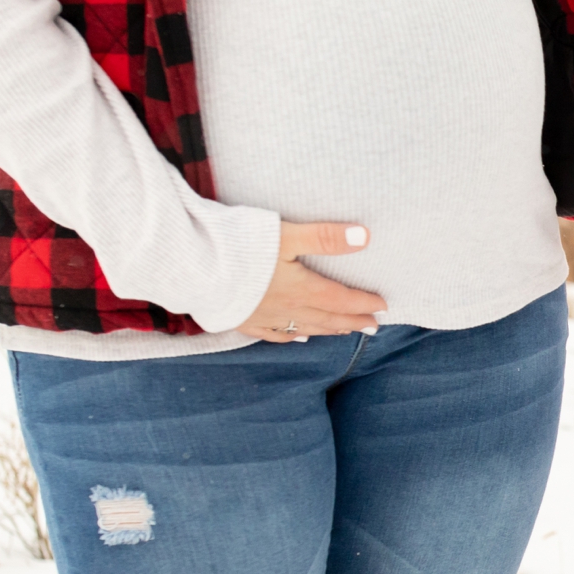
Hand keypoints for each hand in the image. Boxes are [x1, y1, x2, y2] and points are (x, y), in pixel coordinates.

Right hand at [237, 221, 385, 342]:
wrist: (191, 268)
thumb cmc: (238, 247)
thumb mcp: (286, 235)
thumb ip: (325, 237)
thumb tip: (365, 236)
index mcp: (301, 289)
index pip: (341, 299)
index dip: (363, 303)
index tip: (383, 306)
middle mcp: (287, 309)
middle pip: (327, 318)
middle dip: (352, 321)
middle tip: (373, 327)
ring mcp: (264, 317)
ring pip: (304, 328)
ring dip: (328, 329)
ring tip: (344, 332)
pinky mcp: (242, 319)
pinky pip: (273, 334)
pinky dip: (291, 337)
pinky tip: (298, 338)